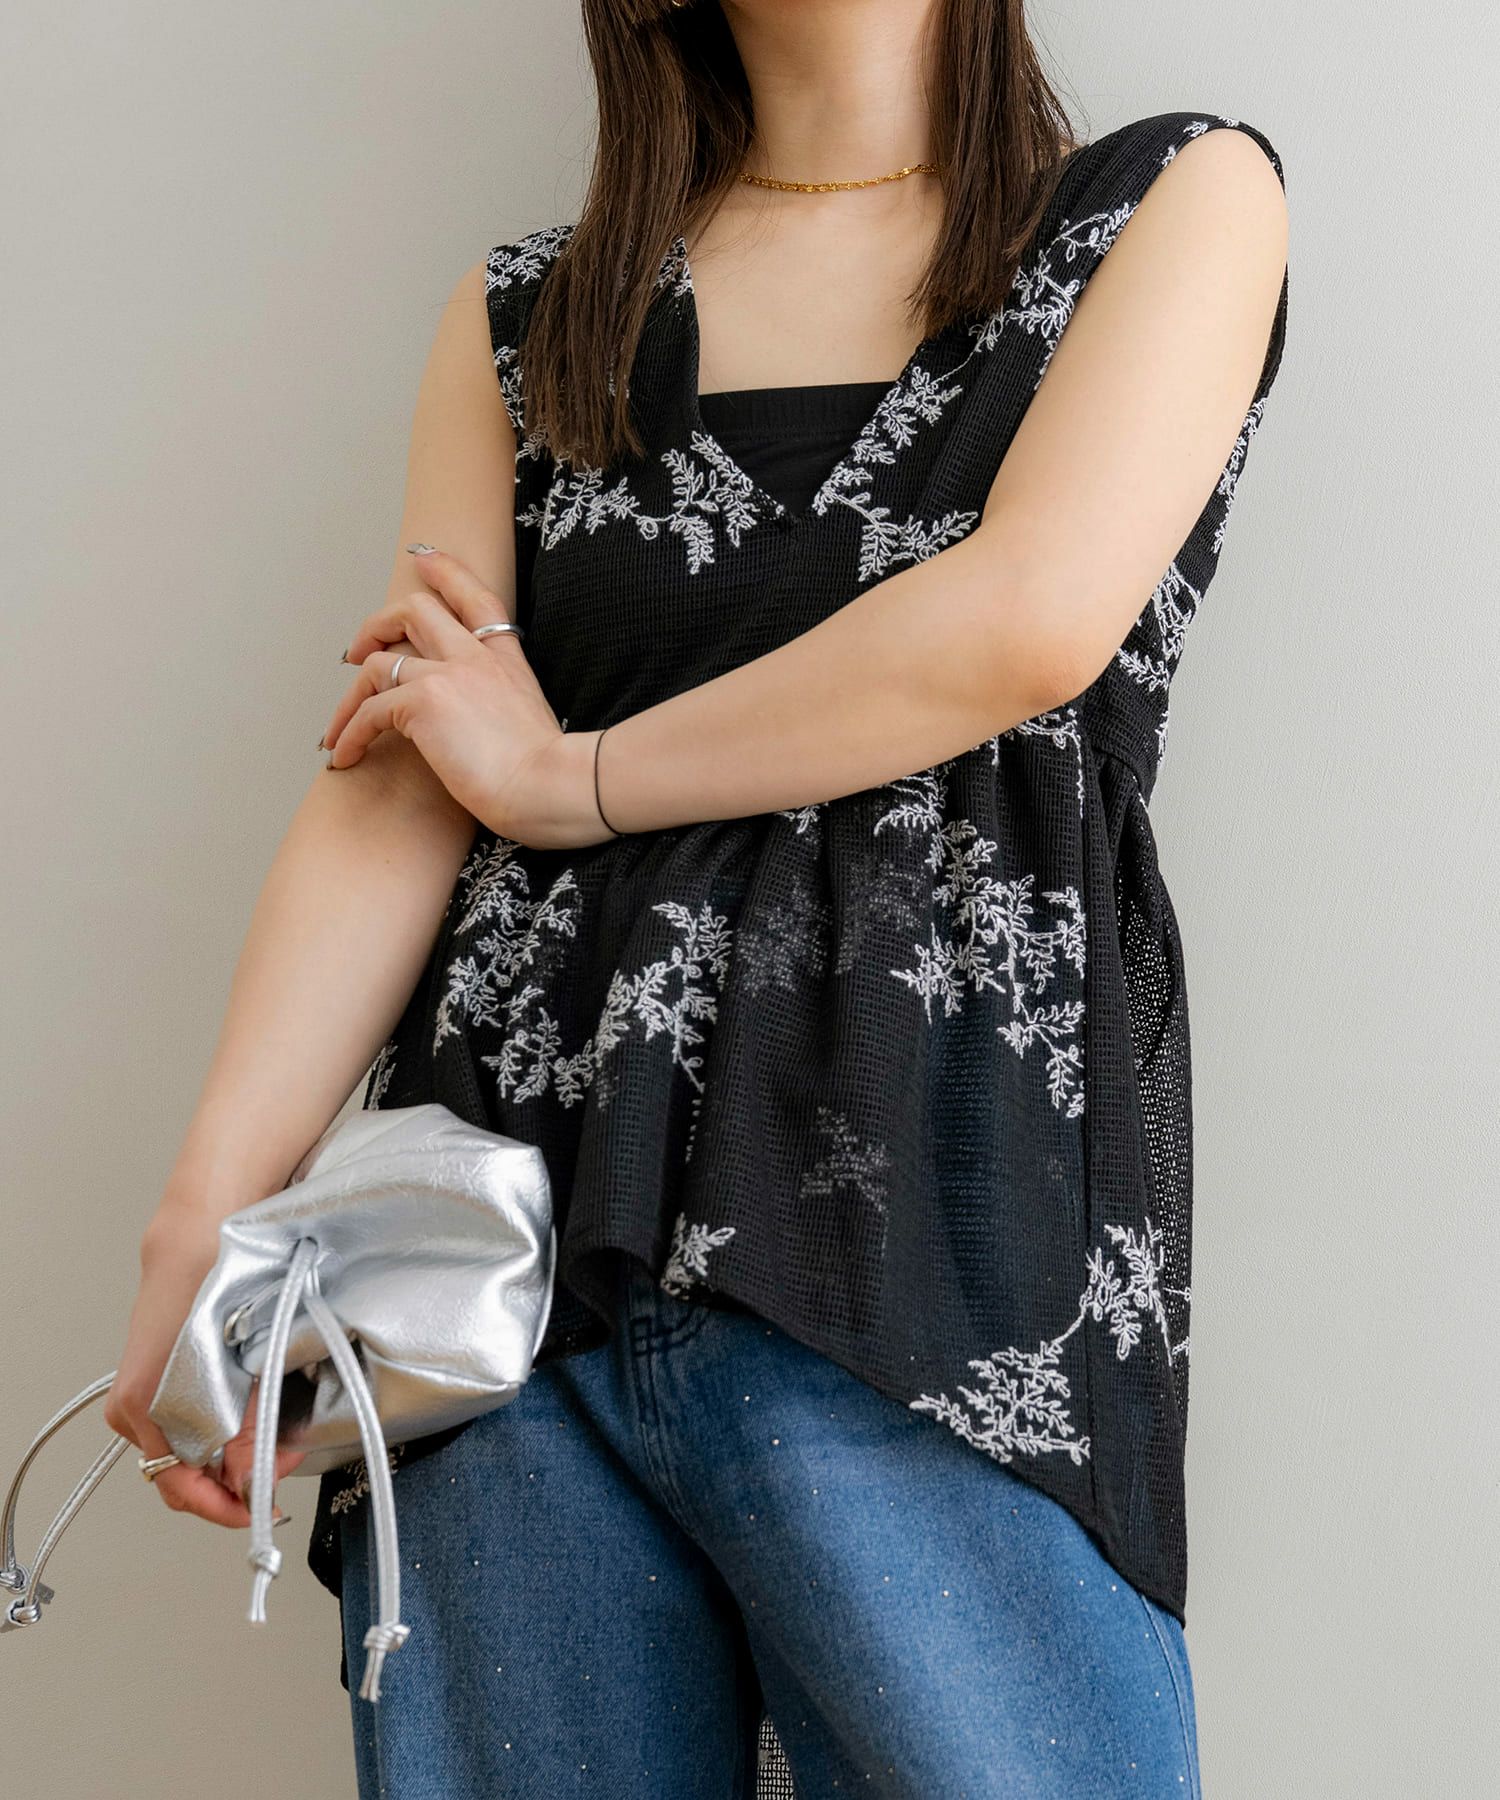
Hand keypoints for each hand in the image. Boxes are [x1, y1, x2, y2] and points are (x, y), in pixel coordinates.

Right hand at [104, 1203, 305, 1526]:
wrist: (198, 1238)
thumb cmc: (216, 1285)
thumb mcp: (246, 1363)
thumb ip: (248, 1428)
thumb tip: (253, 1480)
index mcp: (146, 1407)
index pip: (179, 1487)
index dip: (227, 1502)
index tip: (262, 1507)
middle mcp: (132, 1412)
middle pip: (181, 1476)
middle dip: (234, 1479)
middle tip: (280, 1467)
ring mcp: (138, 1401)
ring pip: (185, 1454)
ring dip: (228, 1456)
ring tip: (273, 1441)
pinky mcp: (151, 1387)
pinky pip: (182, 1429)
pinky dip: (217, 1433)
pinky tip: (250, 1420)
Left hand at [323, 547, 617, 850]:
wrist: (550, 786)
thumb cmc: (546, 775)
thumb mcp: (529, 723)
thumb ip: (499, 709)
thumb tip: (476, 728)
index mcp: (506, 661)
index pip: (476, 599)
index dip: (447, 571)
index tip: (422, 556)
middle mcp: (476, 658)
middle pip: (416, 610)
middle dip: (377, 625)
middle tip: (356, 652)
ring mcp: (448, 674)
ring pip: (379, 663)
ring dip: (349, 698)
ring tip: (338, 729)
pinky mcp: (423, 701)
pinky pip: (369, 711)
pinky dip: (350, 733)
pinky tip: (347, 755)